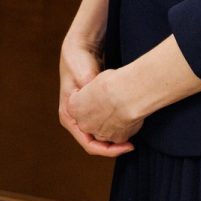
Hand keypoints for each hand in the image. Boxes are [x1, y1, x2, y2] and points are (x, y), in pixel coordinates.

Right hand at [59, 38, 133, 156]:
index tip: (127, 145)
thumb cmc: (78, 62)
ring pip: (100, 137)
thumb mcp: (84, 76)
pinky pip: (103, 128)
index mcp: (68, 116)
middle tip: (132, 144)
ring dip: (115, 139)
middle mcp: (74, 120)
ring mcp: (82, 116)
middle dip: (114, 147)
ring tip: (132, 137)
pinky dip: (115, 129)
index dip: (108, 150)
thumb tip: (100, 100)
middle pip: (96, 144)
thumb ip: (90, 90)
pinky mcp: (91, 111)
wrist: (77, 50)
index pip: (89, 144)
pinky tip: (129, 124)